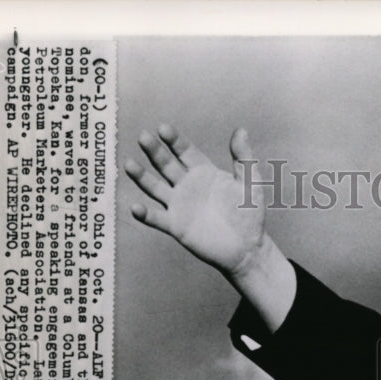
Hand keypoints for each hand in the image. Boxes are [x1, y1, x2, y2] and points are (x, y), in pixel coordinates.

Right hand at [125, 124, 267, 283]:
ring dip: (142, 177)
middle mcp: (187, 186)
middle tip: (143, 136)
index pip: (185, 151)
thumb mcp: (251, 184)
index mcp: (203, 172)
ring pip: (155, 188)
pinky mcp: (176, 226)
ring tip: (129, 164)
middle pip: (166, 165)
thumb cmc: (250, 215)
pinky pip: (157, 218)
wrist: (248, 249)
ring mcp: (179, 206)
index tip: (163, 129)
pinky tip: (136, 207)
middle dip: (155, 151)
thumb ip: (244, 158)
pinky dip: (145, 214)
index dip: (174, 140)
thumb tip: (241, 130)